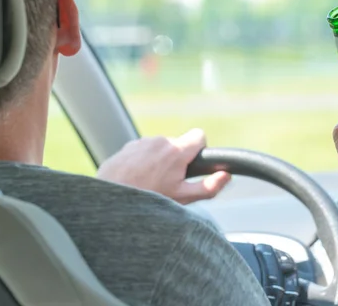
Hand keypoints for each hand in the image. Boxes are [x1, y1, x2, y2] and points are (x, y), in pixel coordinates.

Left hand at [97, 129, 230, 203]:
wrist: (111, 201)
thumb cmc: (149, 200)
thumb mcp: (183, 198)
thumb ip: (209, 186)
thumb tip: (226, 176)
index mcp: (176, 151)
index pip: (199, 135)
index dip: (199, 149)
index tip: (192, 163)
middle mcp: (160, 141)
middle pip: (178, 144)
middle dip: (177, 159)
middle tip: (169, 181)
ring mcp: (141, 142)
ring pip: (159, 147)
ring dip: (159, 160)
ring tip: (150, 182)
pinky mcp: (127, 147)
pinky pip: (142, 150)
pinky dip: (143, 161)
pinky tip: (136, 179)